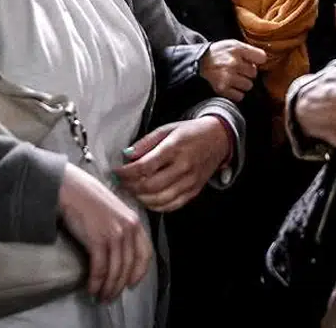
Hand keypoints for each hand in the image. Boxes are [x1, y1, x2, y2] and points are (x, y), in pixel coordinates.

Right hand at [57, 162, 151, 301]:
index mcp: (134, 221)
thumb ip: (121, 227)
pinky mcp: (98, 240)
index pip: (145, 253)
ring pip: (116, 271)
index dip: (139, 272)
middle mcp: (129, 229)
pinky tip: (92, 288)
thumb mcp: (114, 211)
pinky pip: (100, 268)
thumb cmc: (89, 198)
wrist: (72, 188)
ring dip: (108, 288)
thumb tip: (118, 251)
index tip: (132, 283)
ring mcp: (114, 234)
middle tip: (111, 296)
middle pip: (129, 266)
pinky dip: (97, 282)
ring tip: (101, 297)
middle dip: (120, 285)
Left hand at [112, 117, 231, 212]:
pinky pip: (172, 205)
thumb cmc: (190, 132)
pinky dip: (156, 206)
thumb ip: (146, 143)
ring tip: (132, 191)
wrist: (219, 139)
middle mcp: (184, 166)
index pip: (144, 166)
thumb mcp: (167, 129)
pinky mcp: (194, 191)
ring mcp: (190, 181)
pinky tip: (147, 199)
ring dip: (141, 198)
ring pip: (159, 199)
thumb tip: (127, 155)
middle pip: (150, 186)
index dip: (126, 173)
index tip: (117, 172)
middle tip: (121, 183)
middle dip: (130, 187)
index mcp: (175, 147)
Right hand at [200, 39, 267, 101]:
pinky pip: (239, 96)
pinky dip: (236, 93)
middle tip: (239, 69)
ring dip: (243, 83)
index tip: (253, 61)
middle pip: (254, 73)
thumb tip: (264, 60)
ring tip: (234, 78)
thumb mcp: (233, 44)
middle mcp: (233, 62)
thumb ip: (248, 50)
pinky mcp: (222, 89)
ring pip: (248, 86)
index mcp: (237, 49)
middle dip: (248, 72)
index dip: (258, 60)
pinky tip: (231, 85)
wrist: (199, 61)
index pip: (262, 58)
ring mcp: (228, 77)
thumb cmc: (219, 53)